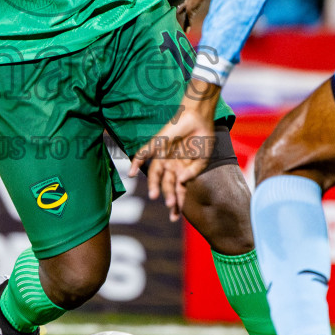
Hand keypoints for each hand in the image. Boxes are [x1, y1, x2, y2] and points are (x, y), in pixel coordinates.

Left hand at [131, 81, 220, 220]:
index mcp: (182, 171)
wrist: (199, 117)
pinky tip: (132, 173)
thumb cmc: (203, 138)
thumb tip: (182, 182)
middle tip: (170, 205)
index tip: (174, 217)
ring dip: (154, 184)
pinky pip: (143, 154)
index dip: (177, 204)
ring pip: (154, 173)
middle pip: (166, 185)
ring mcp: (162, 156)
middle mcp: (171, 166)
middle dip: (169, 195)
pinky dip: (136, 163)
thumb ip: (194, 172)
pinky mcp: (156, 145)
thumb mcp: (203, 159)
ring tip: (154, 196)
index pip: (178, 191)